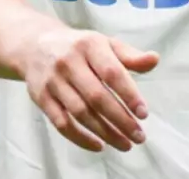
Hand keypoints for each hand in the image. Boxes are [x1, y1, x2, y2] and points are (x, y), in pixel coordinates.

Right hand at [18, 27, 158, 152]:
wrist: (34, 45)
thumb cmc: (79, 47)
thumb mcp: (105, 43)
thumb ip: (130, 55)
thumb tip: (154, 59)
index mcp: (89, 45)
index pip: (112, 72)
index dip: (129, 94)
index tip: (143, 114)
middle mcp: (68, 62)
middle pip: (97, 97)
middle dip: (120, 120)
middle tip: (139, 136)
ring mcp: (53, 81)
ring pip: (80, 113)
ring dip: (105, 132)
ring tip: (125, 143)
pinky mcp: (41, 98)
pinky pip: (61, 123)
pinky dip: (81, 138)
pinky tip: (99, 145)